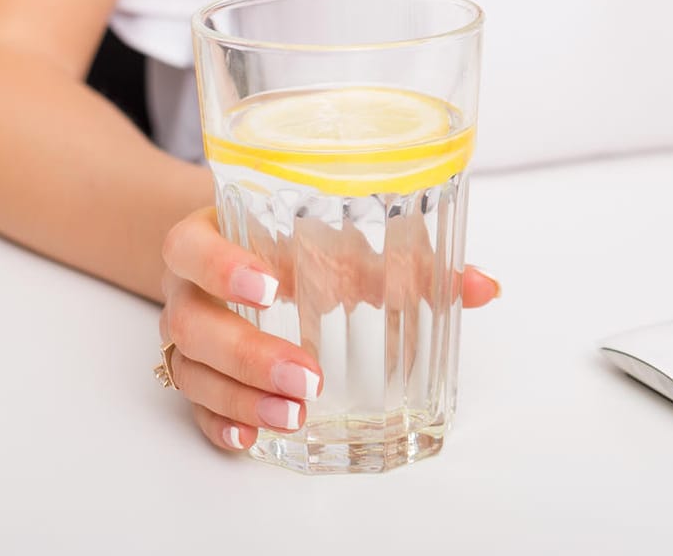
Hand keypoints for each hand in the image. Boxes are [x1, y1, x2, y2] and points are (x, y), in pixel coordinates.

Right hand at [158, 207, 500, 452]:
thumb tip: (484, 287)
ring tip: (293, 414)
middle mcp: (190, 286)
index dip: (223, 267)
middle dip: (248, 354)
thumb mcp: (345, 234)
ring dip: (240, 396)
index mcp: (217, 234)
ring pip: (191, 369)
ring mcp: (188, 331)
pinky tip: (251, 438)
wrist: (236, 244)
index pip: (193, 247)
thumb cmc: (297, 236)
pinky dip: (219, 422)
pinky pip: (191, 404)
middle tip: (308, 375)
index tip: (272, 287)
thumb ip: (413, 258)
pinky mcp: (196, 370)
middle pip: (191, 323)